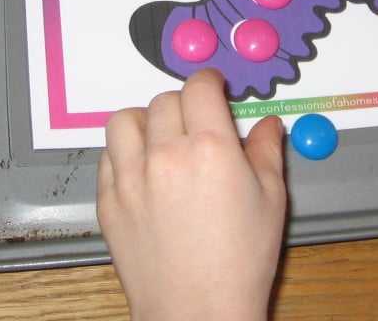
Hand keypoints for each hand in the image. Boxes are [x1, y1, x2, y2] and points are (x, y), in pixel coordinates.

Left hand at [96, 68, 286, 320]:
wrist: (198, 313)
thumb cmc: (238, 265)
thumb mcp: (270, 200)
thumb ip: (266, 152)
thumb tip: (268, 125)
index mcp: (210, 148)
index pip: (199, 87)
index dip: (209, 81)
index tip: (213, 86)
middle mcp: (165, 156)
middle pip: (163, 100)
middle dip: (183, 103)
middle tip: (196, 122)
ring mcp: (131, 179)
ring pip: (124, 120)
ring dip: (144, 120)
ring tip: (160, 136)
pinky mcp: (109, 202)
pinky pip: (107, 157)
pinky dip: (123, 153)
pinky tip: (142, 168)